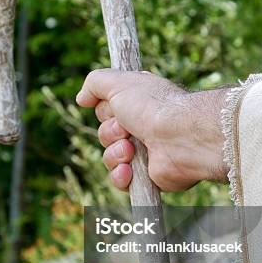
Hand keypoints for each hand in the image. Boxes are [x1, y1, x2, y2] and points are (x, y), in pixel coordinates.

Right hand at [76, 69, 227, 191]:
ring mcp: (146, 153)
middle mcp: (142, 127)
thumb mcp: (118, 82)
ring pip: (110, 158)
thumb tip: (81, 99)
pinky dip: (121, 176)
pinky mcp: (148, 177)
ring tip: (132, 151)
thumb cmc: (152, 106)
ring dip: (115, 154)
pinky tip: (129, 171)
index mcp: (137, 104)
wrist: (180, 137)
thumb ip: (95, 83)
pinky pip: (120, 180)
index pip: (106, 110)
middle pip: (105, 134)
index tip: (113, 107)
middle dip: (110, 133)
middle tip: (126, 130)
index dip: (105, 110)